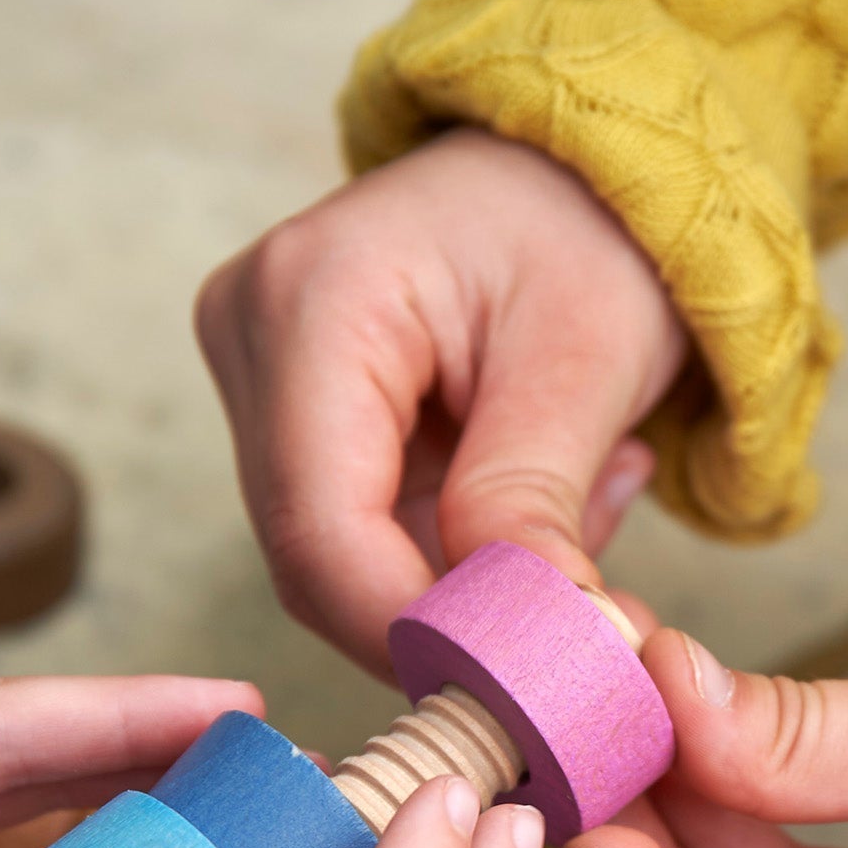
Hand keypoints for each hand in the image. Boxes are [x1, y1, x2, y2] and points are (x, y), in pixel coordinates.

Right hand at [197, 127, 687, 673]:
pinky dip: (453, 548)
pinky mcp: (291, 408)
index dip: (410, 630)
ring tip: (582, 516)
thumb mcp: (587, 357)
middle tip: (577, 632)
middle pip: (315, 553)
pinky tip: (538, 497)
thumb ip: (534, 505)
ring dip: (460, 582)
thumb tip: (535, 649)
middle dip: (446, 616)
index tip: (519, 686)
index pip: (322, 527)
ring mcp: (260, 370)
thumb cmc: (593, 220)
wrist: (579, 160)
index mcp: (315, 296)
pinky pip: (358, 528)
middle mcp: (253, 329)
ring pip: (336, 555)